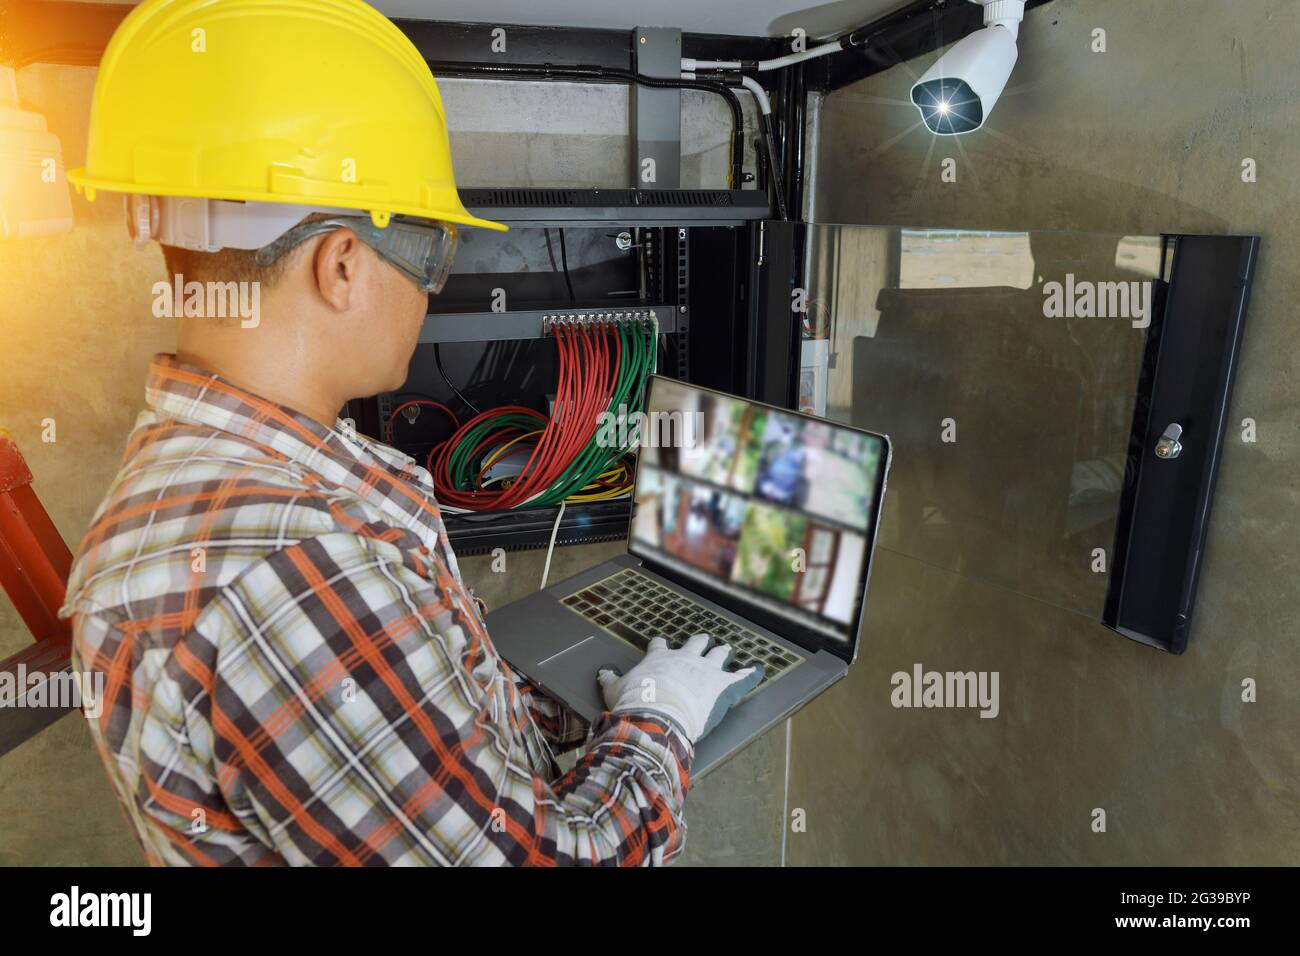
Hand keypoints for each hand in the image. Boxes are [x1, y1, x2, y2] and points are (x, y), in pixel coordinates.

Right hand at [597, 633, 763, 743]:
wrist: (657, 715)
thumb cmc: (634, 704)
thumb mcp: (614, 690)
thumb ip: (610, 680)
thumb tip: (602, 673)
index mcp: (660, 658)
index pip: (661, 645)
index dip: (662, 645)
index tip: (661, 645)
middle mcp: (686, 659)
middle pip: (697, 643)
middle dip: (700, 642)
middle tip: (703, 641)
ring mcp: (707, 671)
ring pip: (720, 654)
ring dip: (725, 653)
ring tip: (729, 651)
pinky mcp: (725, 687)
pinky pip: (743, 678)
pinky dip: (752, 674)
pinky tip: (759, 670)